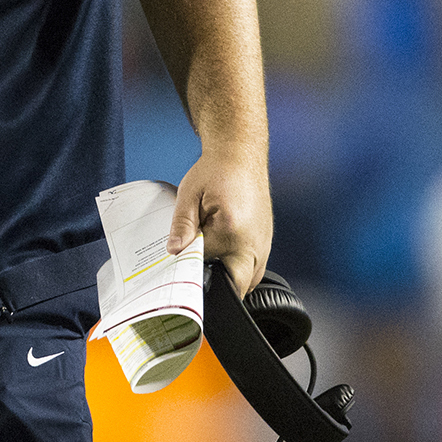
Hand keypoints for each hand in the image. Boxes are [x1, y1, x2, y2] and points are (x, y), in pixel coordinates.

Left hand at [167, 148, 271, 297]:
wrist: (240, 155)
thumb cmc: (216, 171)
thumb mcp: (189, 194)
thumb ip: (181, 226)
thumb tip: (174, 251)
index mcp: (232, 232)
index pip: (206, 265)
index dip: (190, 267)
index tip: (179, 263)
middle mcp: (253, 243)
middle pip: (236, 286)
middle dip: (216, 284)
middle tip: (195, 271)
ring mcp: (264, 245)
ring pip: (249, 281)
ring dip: (229, 277)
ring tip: (209, 257)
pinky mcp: (267, 243)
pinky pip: (255, 268)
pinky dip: (239, 268)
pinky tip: (223, 253)